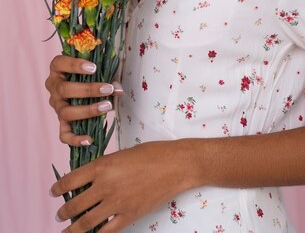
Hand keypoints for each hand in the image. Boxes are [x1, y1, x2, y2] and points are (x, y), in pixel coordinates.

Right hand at [45, 55, 122, 146]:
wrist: (85, 88)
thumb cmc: (91, 74)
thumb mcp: (99, 70)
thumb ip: (108, 76)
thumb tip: (118, 90)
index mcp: (58, 69)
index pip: (59, 63)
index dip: (74, 65)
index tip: (94, 68)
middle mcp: (54, 88)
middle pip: (64, 89)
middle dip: (88, 90)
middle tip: (108, 89)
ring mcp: (57, 106)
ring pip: (65, 111)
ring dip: (87, 110)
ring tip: (107, 106)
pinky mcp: (62, 122)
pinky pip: (64, 134)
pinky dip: (75, 139)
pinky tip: (89, 139)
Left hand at [50, 140, 195, 231]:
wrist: (175, 165)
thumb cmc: (152, 153)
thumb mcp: (123, 153)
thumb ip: (105, 166)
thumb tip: (91, 178)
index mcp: (102, 165)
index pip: (70, 180)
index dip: (58, 188)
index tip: (54, 192)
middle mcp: (105, 185)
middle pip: (75, 204)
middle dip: (63, 212)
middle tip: (59, 215)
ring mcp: (116, 203)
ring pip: (86, 222)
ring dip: (73, 228)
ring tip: (68, 230)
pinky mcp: (129, 216)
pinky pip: (107, 231)